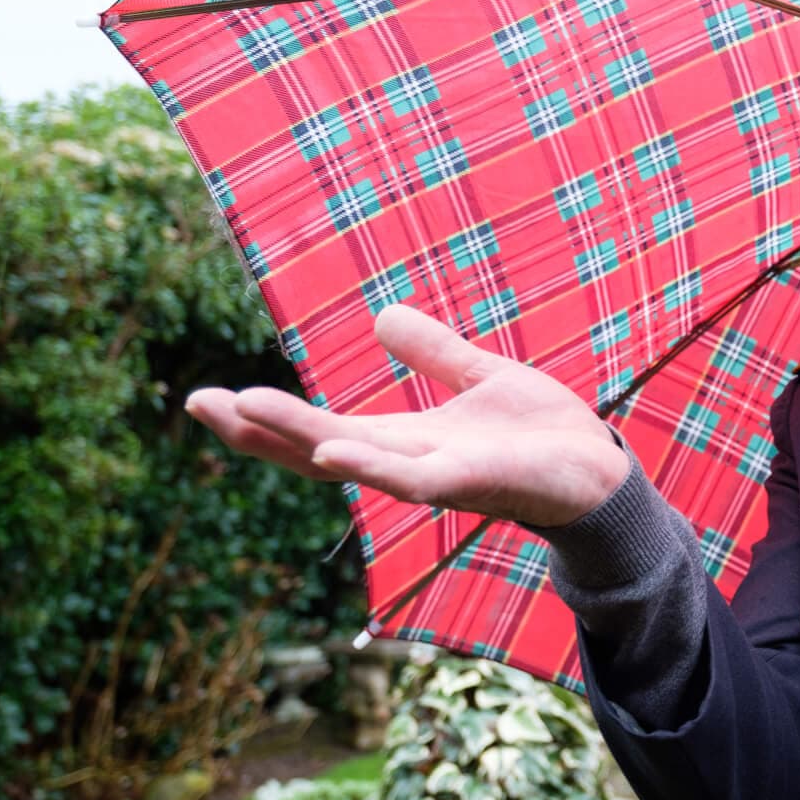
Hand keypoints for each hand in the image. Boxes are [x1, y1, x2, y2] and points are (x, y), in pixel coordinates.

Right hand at [185, 304, 629, 527]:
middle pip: (319, 450)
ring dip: (302, 440)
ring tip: (248, 411)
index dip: (265, 418)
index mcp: (404, 440)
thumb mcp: (479, 377)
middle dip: (259, 430)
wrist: (600, 471)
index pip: (319, 431)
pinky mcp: (476, 483)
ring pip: (357, 462)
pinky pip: (418, 480)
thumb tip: (381, 316)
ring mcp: (438, 478)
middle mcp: (408, 464)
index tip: (203, 398)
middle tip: (198, 403)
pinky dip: (378, 469)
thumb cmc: (542, 435)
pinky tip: (340, 453)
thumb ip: (432, 353)